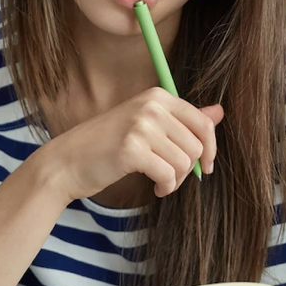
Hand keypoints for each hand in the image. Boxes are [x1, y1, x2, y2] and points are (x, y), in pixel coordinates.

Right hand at [35, 87, 220, 201]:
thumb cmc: (107, 146)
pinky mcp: (132, 149)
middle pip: (196, 146)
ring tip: (160, 183)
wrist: (66, 162)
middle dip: (189, 169)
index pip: (203, 123)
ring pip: (184, 163)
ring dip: (176, 181)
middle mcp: (151, 106)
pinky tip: (155, 189)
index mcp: (157, 96)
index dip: (210, 149)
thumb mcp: (147, 126)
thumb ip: (183, 120)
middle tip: (171, 178)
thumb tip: (219, 111)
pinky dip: (166, 187)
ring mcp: (140, 126)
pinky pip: (168, 175)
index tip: (206, 166)